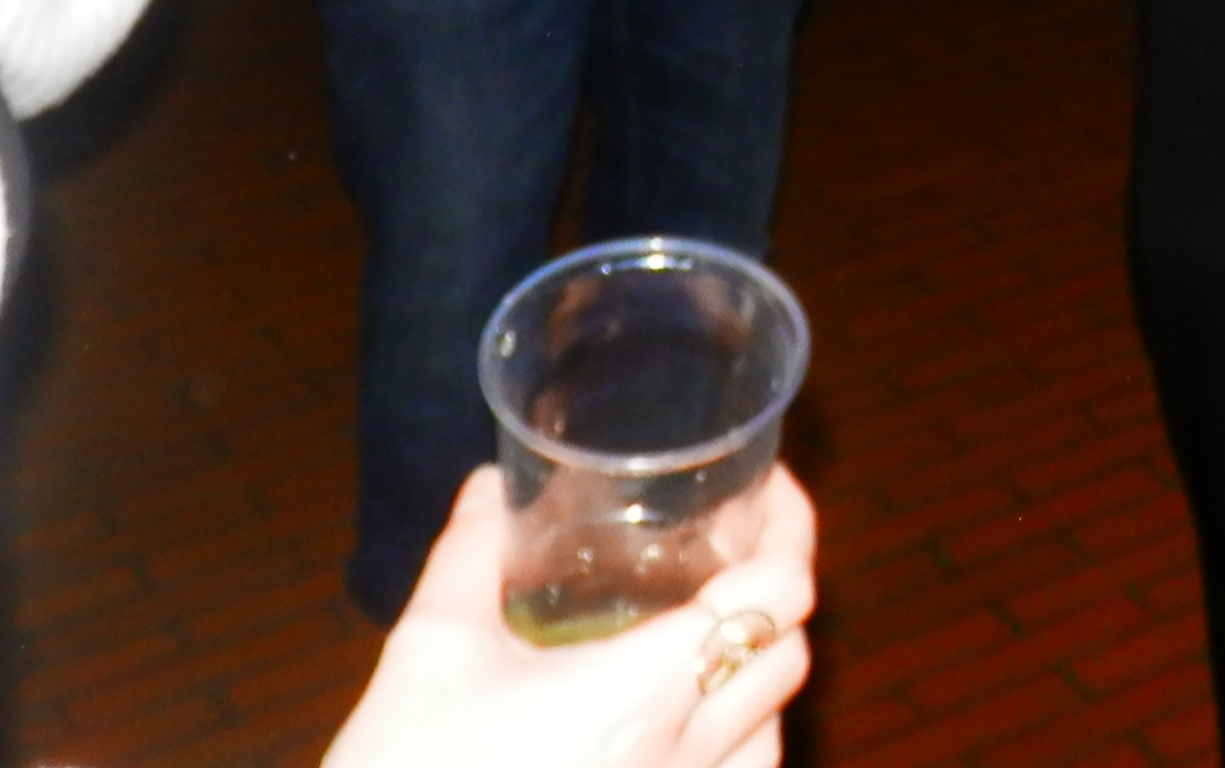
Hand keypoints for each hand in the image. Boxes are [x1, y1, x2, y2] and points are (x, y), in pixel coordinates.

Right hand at [326, 466, 816, 767]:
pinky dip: (738, 738)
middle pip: (790, 655)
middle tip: (736, 547)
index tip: (770, 490)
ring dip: (760, 670)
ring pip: (774, 727)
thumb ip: (469, 554)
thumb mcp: (430, 649)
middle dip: (778, 590)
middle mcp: (685, 757)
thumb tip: (491, 485)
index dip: (793, 528)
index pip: (779, 596)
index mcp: (645, 693)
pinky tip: (686, 718)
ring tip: (712, 628)